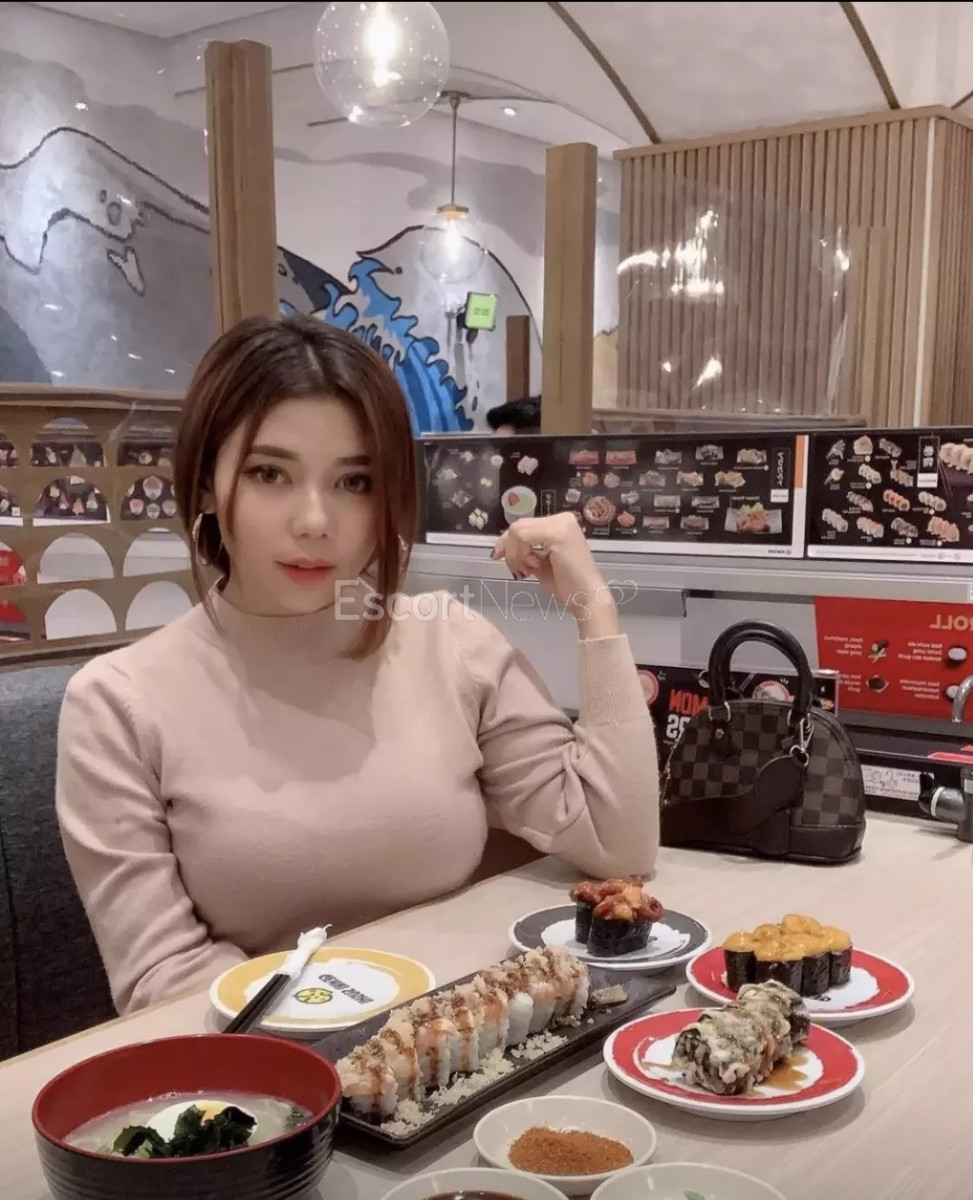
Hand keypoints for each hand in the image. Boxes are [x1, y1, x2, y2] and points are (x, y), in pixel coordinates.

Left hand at [490, 513, 618, 632]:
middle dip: (509, 549)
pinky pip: (524, 538)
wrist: (586, 597)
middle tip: (517, 571)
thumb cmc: (566, 584)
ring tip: (529, 571)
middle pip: (518, 526)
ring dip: (516, 555)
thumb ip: (525, 550)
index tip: (497, 556)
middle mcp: (562, 519)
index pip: (523, 525)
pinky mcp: (558, 533)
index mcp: (560, 523)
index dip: (506, 541)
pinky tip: (533, 568)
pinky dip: (522, 555)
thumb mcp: (539, 562)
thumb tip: (501, 546)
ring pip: (518, 531)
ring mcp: (561, 524)